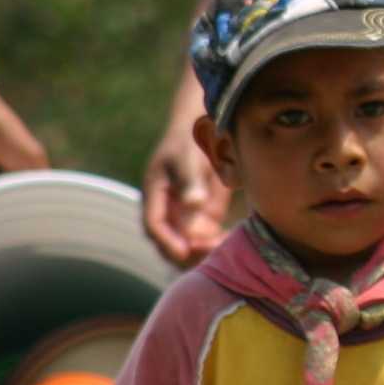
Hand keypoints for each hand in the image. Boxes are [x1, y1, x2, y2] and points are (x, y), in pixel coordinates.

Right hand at [141, 120, 231, 264]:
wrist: (207, 131)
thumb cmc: (193, 141)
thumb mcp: (189, 157)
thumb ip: (190, 180)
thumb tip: (194, 204)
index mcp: (155, 194)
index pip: (153, 225)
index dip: (166, 241)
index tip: (184, 252)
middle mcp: (166, 210)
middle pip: (167, 243)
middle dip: (186, 253)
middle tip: (211, 251)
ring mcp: (184, 215)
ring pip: (187, 245)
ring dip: (202, 252)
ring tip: (224, 245)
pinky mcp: (202, 217)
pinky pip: (205, 240)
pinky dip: (215, 245)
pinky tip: (230, 240)